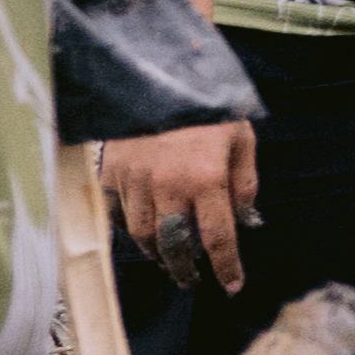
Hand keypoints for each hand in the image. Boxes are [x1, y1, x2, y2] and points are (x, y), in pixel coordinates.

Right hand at [94, 120, 253, 283]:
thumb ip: (244, 182)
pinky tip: (138, 229)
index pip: (218, 237)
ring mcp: (135, 178)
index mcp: (206, 178)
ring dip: (155, 251)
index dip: (226, 266)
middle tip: (190, 280)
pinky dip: (126, 224)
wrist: (160, 69)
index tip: (231, 286)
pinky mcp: (111, 168)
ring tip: (166, 258)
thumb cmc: (209, 104)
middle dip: (183, 268)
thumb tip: (243, 218)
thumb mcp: (242, 138)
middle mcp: (168, 185)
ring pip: (141, 232)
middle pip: (172, 244)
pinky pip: (115, 209)